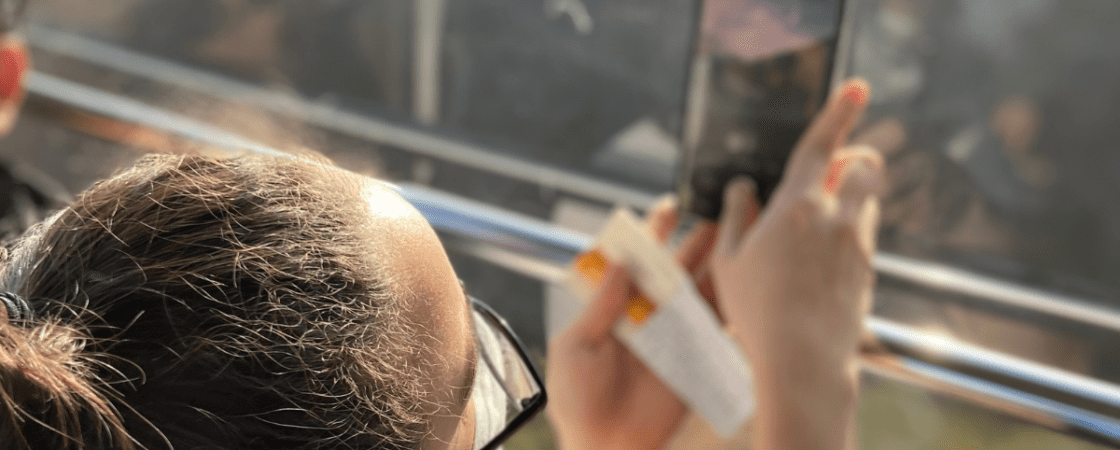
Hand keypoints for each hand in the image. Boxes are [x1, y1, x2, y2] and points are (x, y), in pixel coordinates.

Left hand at [546, 198, 717, 449]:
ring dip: (722, 268)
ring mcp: (676, 340)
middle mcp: (650, 319)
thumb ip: (601, 306)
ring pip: (704, 294)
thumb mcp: (576, 347)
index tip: (670, 208)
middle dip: (699, 242)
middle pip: (678, 271)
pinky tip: (751, 288)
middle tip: (720, 216)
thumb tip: (620, 264)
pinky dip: (737, 308)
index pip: (637, 262)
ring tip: (741, 241)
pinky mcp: (697, 363)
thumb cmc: (577, 403)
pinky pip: (721, 331)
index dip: (652, 233)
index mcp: (617, 309)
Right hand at [709, 78, 882, 449]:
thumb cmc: (758, 312)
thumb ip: (736, 216)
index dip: (839, 111)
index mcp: (796, 207)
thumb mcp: (728, 261)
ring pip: (867, 200)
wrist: (803, 362)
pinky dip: (849, 233)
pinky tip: (821, 262)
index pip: (821, 145)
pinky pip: (864, 235)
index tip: (857, 88)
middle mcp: (835, 217)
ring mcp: (858, 243)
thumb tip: (742, 190)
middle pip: (864, 165)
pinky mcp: (868, 270)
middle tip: (837, 166)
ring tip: (820, 223)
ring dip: (851, 197)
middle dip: (857, 156)